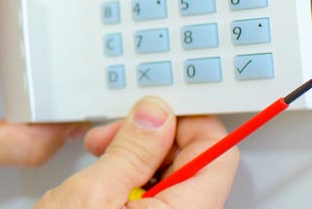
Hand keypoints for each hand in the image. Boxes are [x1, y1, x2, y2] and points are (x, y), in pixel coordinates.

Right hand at [36, 97, 238, 208]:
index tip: (150, 114)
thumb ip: (131, 150)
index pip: (218, 150)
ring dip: (135, 159)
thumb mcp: (93, 195)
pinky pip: (157, 198)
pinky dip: (130, 181)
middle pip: (195, 161)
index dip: (185, 122)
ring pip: (173, 177)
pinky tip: (102, 184)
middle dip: (152, 139)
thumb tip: (156, 114)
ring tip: (99, 162)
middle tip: (112, 139)